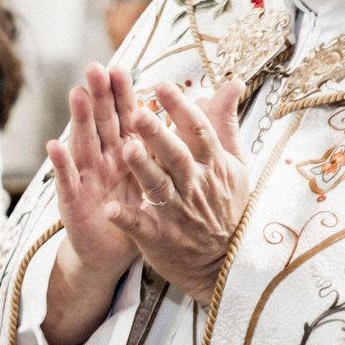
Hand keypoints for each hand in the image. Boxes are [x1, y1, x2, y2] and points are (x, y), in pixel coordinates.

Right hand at [41, 64, 145, 344]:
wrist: (111, 251)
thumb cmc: (136, 211)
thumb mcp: (158, 177)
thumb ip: (173, 142)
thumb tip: (198, 108)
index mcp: (123, 151)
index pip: (123, 116)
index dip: (122, 93)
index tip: (122, 68)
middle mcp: (102, 160)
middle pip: (101, 123)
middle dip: (98, 96)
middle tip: (96, 68)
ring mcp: (86, 179)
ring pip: (83, 145)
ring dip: (78, 120)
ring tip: (76, 94)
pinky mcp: (73, 203)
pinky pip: (67, 182)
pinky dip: (61, 166)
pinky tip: (55, 146)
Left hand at [111, 78, 250, 307]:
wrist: (223, 260)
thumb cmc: (226, 205)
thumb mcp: (234, 164)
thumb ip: (225, 124)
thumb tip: (231, 84)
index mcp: (212, 164)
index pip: (198, 130)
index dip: (181, 107)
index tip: (162, 86)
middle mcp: (195, 186)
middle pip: (176, 155)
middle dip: (158, 134)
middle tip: (137, 112)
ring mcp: (177, 213)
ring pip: (158, 187)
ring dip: (143, 168)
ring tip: (127, 149)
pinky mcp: (159, 238)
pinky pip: (141, 226)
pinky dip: (126, 218)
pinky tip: (109, 209)